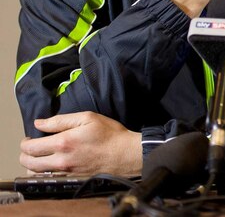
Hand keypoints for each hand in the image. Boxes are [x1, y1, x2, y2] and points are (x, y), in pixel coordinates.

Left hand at [20, 112, 142, 175]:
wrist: (126, 154)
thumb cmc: (110, 134)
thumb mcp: (87, 118)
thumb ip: (60, 120)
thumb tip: (39, 123)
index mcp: (63, 142)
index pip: (30, 147)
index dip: (25, 142)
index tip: (29, 138)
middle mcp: (62, 160)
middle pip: (29, 163)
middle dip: (25, 155)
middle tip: (31, 148)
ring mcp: (67, 172)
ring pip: (36, 174)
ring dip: (33, 166)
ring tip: (40, 158)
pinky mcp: (72, 179)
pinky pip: (50, 180)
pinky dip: (45, 174)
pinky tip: (51, 167)